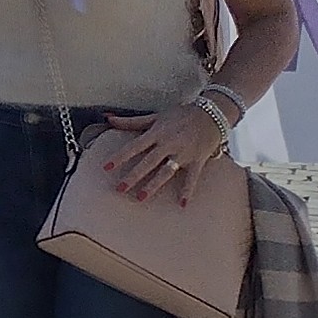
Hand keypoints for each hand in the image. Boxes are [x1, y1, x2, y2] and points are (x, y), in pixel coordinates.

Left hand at [96, 102, 224, 201]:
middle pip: (147, 162)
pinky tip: (182, 204)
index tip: (106, 168)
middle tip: (119, 189)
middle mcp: (168, 144)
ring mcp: (183, 153)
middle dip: (133, 176)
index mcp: (156, 133)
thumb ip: (132, 121)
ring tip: (141, 198)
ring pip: (166, 171)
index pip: (134, 147)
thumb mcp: (155, 116)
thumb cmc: (181, 114)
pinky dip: (188, 190)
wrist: (211, 113)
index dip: (120, 157)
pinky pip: (192, 177)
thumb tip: (108, 119)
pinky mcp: (197, 160)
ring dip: (153, 185)